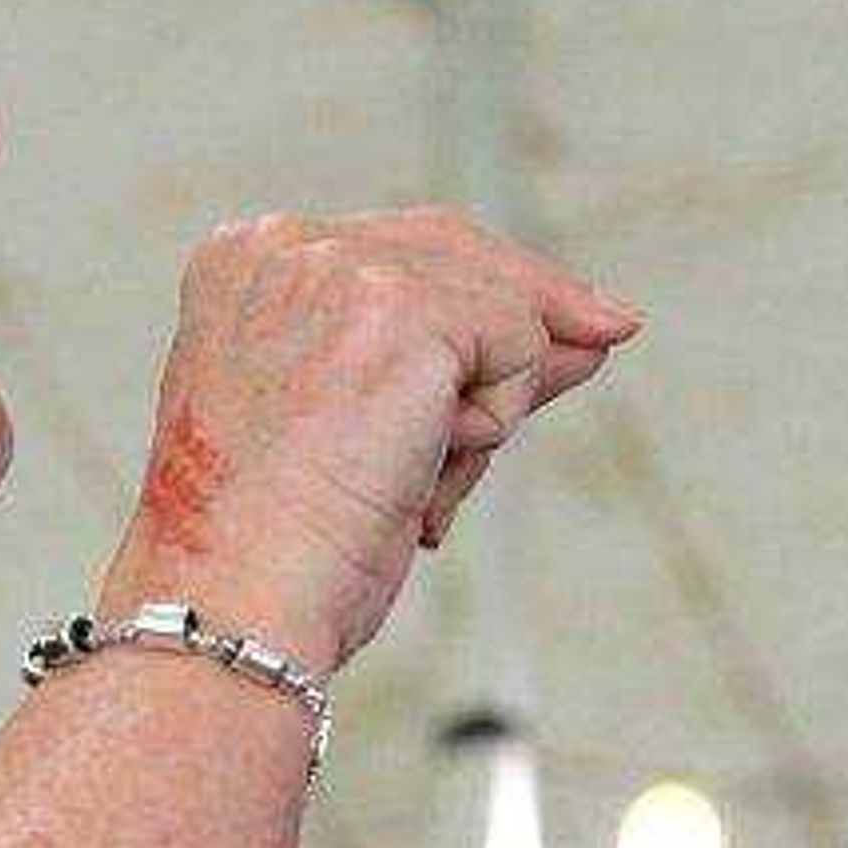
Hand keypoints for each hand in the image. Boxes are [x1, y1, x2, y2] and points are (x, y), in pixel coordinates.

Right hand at [98, 209, 639, 674]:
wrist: (234, 604)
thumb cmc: (278, 547)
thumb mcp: (364, 428)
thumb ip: (464, 361)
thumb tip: (592, 335)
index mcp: (243, 260)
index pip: (399, 243)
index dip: (486, 288)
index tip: (559, 324)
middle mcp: (286, 244)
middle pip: (461, 248)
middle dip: (534, 310)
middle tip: (613, 331)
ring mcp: (343, 271)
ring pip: (499, 304)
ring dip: (489, 404)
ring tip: (414, 485)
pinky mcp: (403, 312)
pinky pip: (520, 345)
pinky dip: (497, 423)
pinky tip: (422, 479)